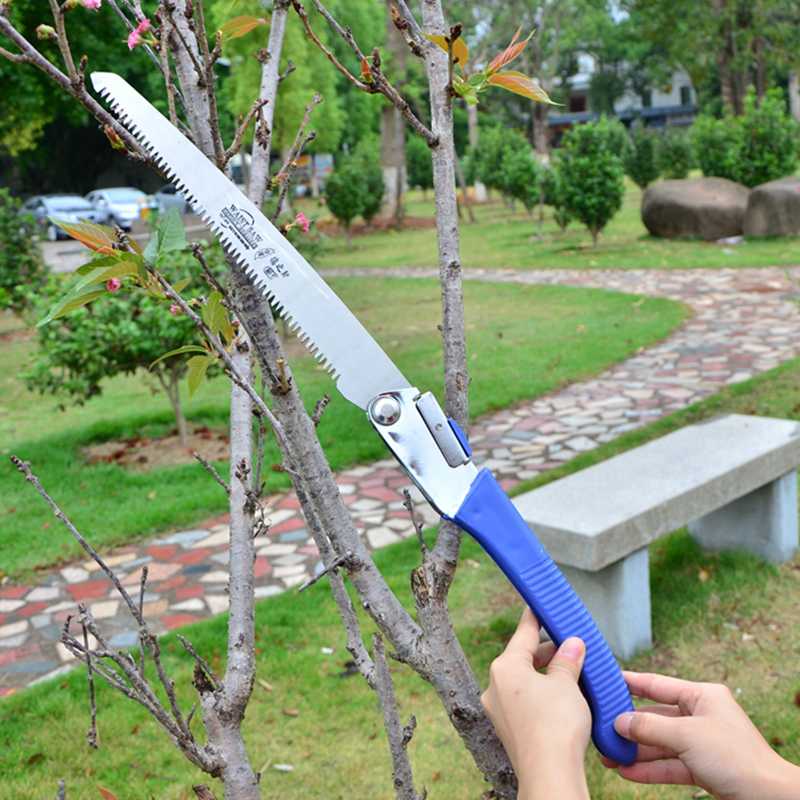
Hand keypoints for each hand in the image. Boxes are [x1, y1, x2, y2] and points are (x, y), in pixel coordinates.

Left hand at [481, 608, 590, 799]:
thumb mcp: (566, 684)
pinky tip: (561, 698)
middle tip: (570, 644)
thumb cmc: (556, 725)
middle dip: (547, 652)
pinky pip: (524, 702)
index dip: (534, 618)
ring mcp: (498, 710)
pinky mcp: (507, 729)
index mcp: (504, 667)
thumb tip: (572, 644)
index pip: (523, 634)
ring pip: (523, 681)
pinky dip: (541, 695)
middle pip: (522, 658)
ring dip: (545, 675)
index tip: (537, 605)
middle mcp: (494, 686)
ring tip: (571, 672)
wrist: (549, 774)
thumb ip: (567, 660)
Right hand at [604, 671, 799, 799]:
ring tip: (609, 757)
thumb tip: (619, 722)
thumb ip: (649, 727)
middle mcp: (701, 716)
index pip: (657, 684)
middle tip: (601, 729)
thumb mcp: (685, 735)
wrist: (769, 799)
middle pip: (656, 717)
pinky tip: (628, 772)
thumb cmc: (735, 757)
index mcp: (702, 696)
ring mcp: (702, 743)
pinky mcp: (704, 768)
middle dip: (629, 727)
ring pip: (661, 743)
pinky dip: (650, 769)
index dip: (630, 682)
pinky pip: (670, 764)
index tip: (606, 680)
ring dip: (636, 751)